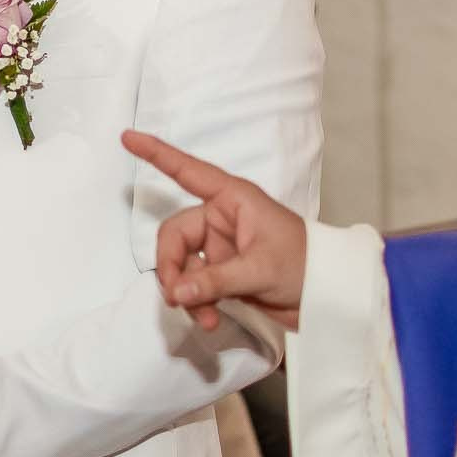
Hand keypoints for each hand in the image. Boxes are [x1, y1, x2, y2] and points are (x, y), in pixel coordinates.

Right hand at [121, 130, 307, 332]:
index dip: (157, 154)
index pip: (187, 171)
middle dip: (172, 269)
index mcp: (233, 199)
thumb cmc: (306, 265)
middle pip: (175, 237)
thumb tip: (176, 292)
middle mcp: (222, 219)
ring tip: (204, 318)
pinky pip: (194, 285)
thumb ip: (216, 280)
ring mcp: (220, 247)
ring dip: (186, 293)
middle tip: (179, 298)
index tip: (128, 136)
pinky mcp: (223, 273)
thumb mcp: (261, 269)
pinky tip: (210, 320)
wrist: (329, 296)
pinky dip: (196, 303)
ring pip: (181, 266)